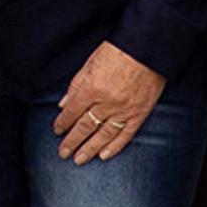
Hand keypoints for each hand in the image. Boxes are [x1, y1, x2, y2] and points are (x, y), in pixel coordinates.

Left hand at [52, 41, 165, 162]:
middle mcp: (107, 102)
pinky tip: (104, 155)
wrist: (149, 46)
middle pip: (85, 126)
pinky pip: (126, 134)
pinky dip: (115, 146)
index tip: (57, 130)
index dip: (63, 122)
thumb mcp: (91, 61)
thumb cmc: (119, 49)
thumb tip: (64, 103)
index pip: (73, 111)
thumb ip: (77, 84)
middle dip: (72, 141)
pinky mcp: (140, 112)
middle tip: (63, 153)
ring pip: (104, 134)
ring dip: (89, 149)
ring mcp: (125, 109)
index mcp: (93, 87)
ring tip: (79, 159)